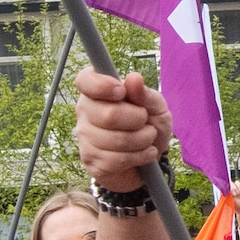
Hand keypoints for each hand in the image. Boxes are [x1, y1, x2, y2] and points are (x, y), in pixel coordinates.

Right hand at [73, 67, 171, 193]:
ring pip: (116, 140)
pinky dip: (139, 157)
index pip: (85, 80)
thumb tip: (134, 78)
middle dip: (138, 119)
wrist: (150, 157)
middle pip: (109, 115)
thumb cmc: (150, 124)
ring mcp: (84, 137)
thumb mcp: (155, 105)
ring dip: (143, 140)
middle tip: (146, 121)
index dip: (102, 85)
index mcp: (96, 90)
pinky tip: (145, 154)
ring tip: (148, 138)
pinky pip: (116, 160)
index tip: (122, 91)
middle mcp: (85, 111)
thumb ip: (144, 93)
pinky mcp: (90, 160)